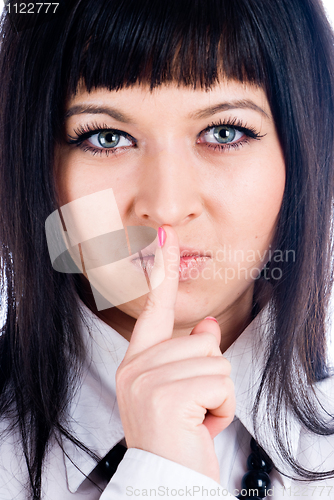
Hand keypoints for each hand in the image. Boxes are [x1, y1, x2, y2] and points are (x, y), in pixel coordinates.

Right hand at [116, 226, 235, 481]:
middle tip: (194, 408)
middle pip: (204, 342)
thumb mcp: (182, 390)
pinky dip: (223, 409)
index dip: (162, 269)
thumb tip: (209, 325)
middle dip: (212, 377)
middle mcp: (136, 367)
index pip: (155, 307)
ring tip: (197, 417)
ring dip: (218, 395)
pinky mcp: (167, 396)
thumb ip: (192, 353)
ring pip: (215, 361)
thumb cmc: (175, 436)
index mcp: (138, 362)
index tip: (165, 236)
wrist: (164, 480)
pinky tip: (201, 425)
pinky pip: (220, 383)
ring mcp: (148, 380)